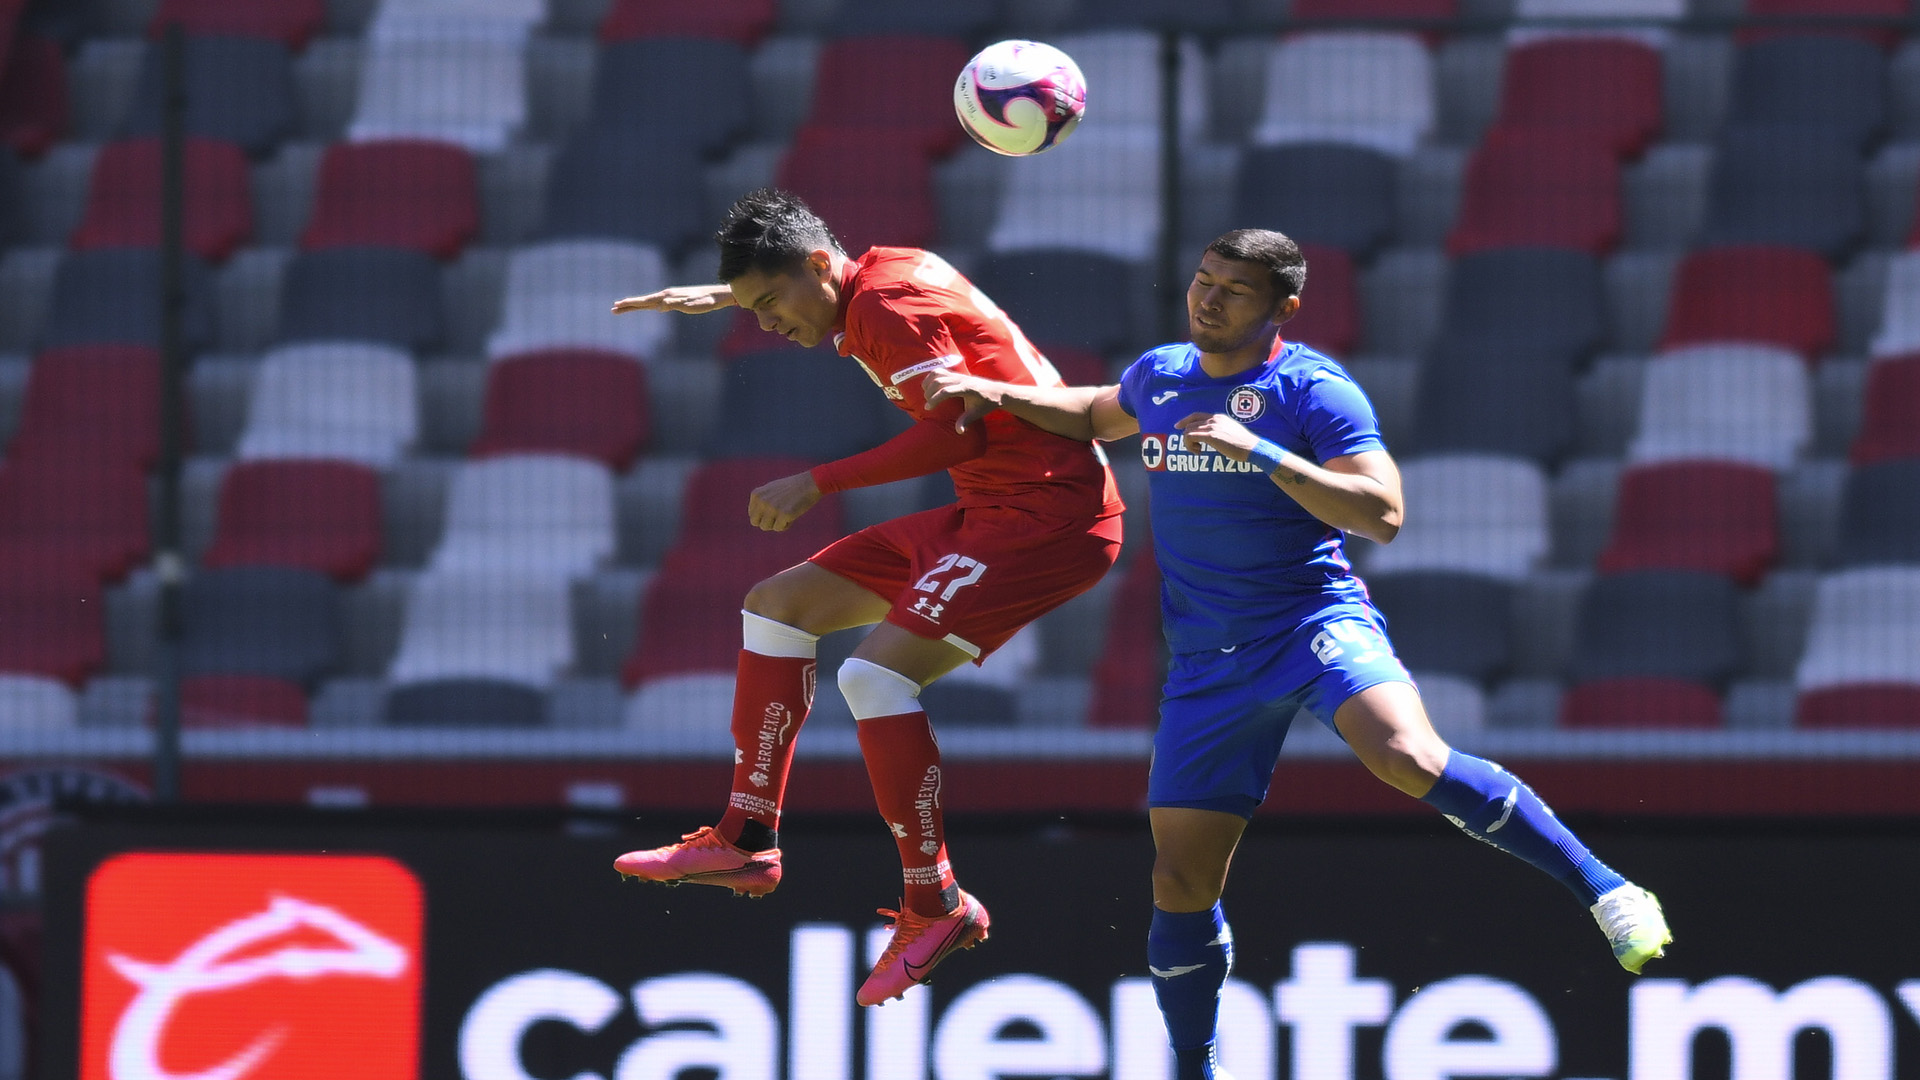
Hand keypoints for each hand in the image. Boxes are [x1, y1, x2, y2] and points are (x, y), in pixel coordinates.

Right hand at [611, 284, 735, 314]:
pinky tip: (652, 308)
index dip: (631, 304)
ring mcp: (672, 296)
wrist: (719, 295)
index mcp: (668, 296)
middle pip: (644, 301)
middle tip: (613, 309)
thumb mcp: (692, 305)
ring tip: (625, 307)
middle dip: (629, 305)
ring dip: (637, 305)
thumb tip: (661, 306)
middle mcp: (668, 295)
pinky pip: (659, 303)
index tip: (617, 306)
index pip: (645, 301)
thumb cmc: (707, 301)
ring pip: (651, 302)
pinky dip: (650, 306)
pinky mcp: (678, 299)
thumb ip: (676, 305)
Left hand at [748, 471, 821, 531]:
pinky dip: (786, 525)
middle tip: (778, 516)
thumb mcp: (770, 489)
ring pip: (765, 527)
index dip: (764, 515)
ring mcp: (772, 508)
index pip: (752, 514)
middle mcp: (762, 501)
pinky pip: (779, 528)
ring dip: (775, 524)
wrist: (810, 483)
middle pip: (755, 522)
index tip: (775, 509)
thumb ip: (760, 500)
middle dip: (766, 522)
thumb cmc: (792, 487)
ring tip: (785, 514)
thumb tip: (753, 517)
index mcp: (756, 494)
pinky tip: (793, 514)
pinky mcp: (784, 514)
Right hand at [921, 369, 999, 432]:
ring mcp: (959, 375)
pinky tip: (929, 386)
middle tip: (928, 404)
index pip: (946, 391)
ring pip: (938, 373)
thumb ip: (966, 421)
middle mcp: (962, 379)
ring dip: (928, 383)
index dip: (934, 399)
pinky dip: (931, 377)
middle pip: (939, 381)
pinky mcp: (957, 373)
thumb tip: (959, 431)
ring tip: (926, 395)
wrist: (997, 391)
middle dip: (929, 392)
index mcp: (967, 388)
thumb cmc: (987, 403)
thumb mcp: (977, 413)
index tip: (928, 408)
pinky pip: (940, 371)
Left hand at [1174, 412, 1258, 460]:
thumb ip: (1221, 431)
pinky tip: (1199, 452)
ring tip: (1197, 450)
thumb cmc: (1244, 444)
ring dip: (1188, 443)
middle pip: (1190, 424)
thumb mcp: (1231, 432)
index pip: (1196, 415)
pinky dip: (1189, 445)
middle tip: (1189, 445)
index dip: (1185, 420)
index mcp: (1219, 417)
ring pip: (1188, 431)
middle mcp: (1214, 419)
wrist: (1252, 447)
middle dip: (1186, 435)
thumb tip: (1214, 437)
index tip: (1178, 427)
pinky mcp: (1211, 436)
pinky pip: (1190, 437)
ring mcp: (1212, 426)